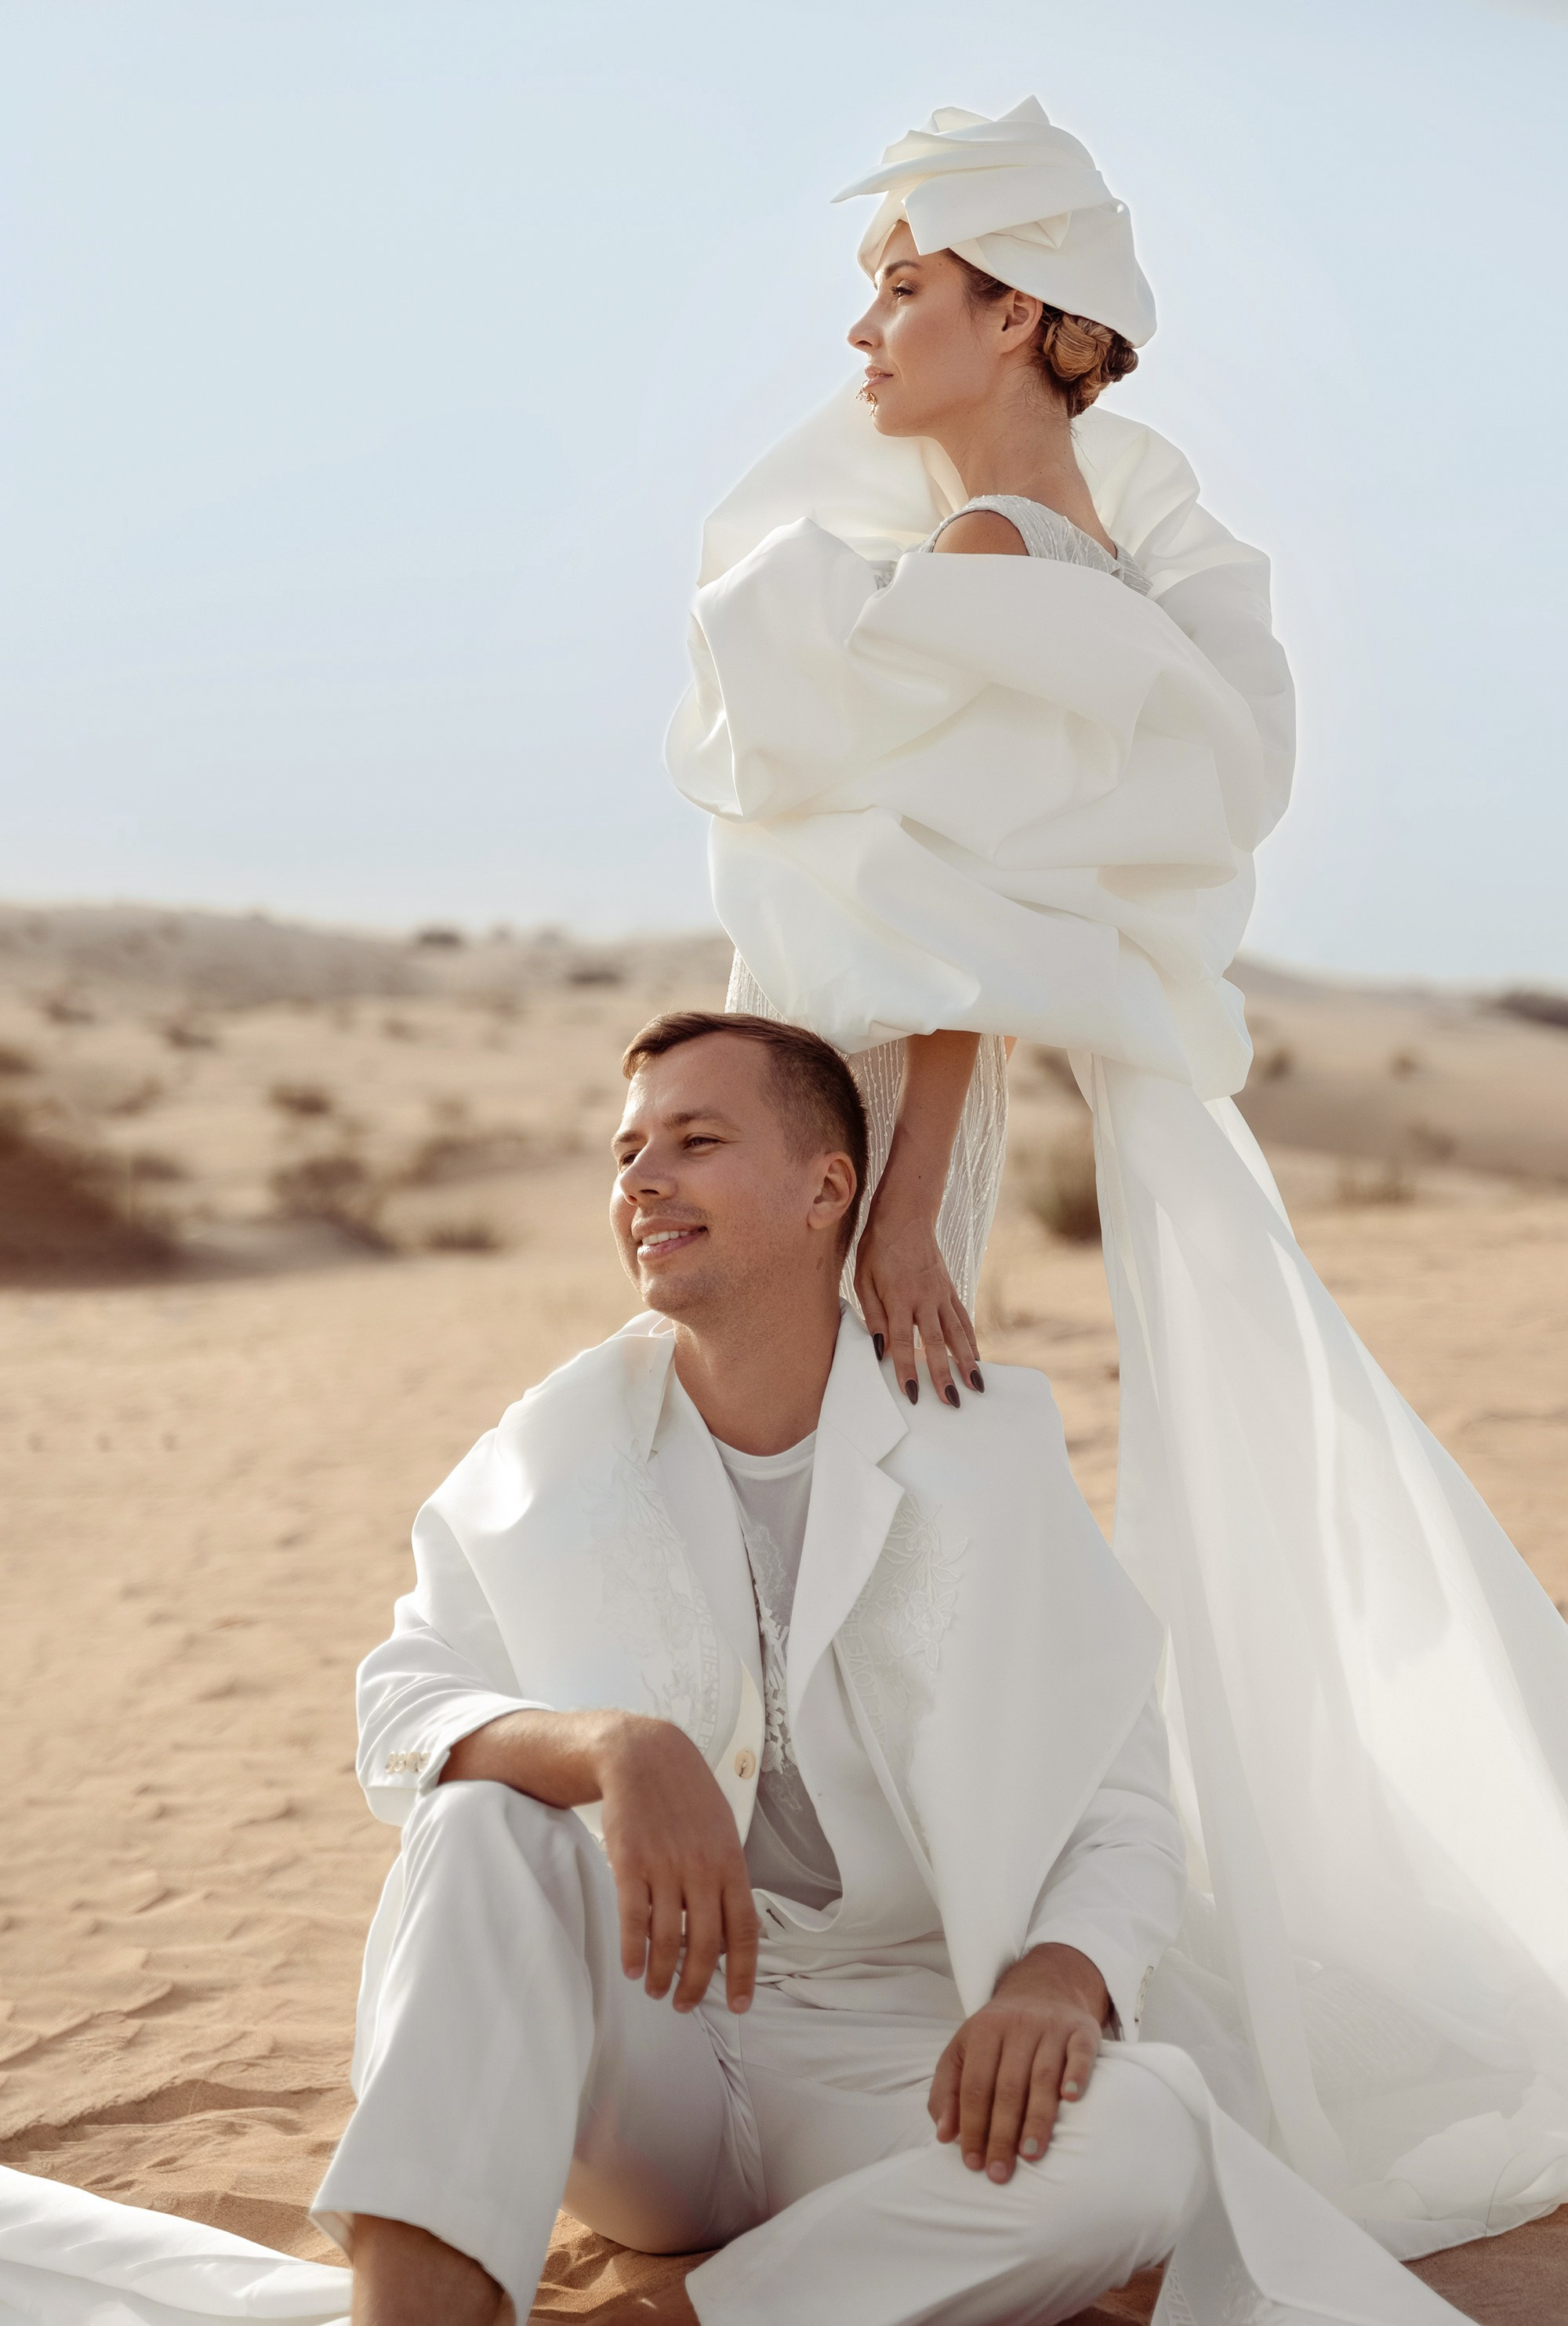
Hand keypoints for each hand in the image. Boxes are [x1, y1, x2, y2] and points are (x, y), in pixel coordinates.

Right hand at [595, 1715, 759, 2016]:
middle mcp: (701, 1868)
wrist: (643, 1756)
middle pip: (704, 1945)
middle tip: (685, 2003)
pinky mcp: (630, 1863)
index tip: (740, 2003)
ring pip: (667, 1938)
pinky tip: (632, 1967)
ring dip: (662, 1974)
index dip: (743, 1973)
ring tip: (656, 1989)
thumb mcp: (721, 1829)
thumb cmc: (685, 1795)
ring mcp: (665, 1866)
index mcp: (730, 1862)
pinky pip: (633, 1918)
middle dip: (695, 1984)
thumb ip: (727, 1875)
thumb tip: (733, 1927)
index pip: (744, 1931)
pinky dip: (632, 1950)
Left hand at [854, 1169, 980, 1409]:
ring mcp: (941, 1293)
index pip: (900, 1340)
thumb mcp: (863, 1279)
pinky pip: (963, 1319)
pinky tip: (977, 1359)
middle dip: (944, 1375)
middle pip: (935, 1343)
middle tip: (952, 1402)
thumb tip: (879, 1349)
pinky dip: (971, 1341)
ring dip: (967, 1362)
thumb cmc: (877, 1248)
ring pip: (957, 1333)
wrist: (905, 1215)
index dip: (906, 1368)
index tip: (912, 1394)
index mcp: (897, 1296)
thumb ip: (873, 1314)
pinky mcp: (950, 1289)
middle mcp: (924, 1298)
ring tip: (976, 1387)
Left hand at [928, 1943, 1106, 2182]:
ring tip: (1030, 2155)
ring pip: (1043, 2077)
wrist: (1044, 1989)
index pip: (975, 2085)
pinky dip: (1076, 2075)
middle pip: (1008, 2086)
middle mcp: (1018, 2026)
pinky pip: (1081, 2053)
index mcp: (984, 2031)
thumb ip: (947, 2091)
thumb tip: (944, 2135)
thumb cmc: (998, 2035)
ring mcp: (1052, 2027)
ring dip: (1037, 2118)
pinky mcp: (1082, 2030)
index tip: (973, 2163)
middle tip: (1000, 2173)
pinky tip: (1070, 2100)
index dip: (972, 2126)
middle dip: (1002, 2133)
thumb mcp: (963, 2051)